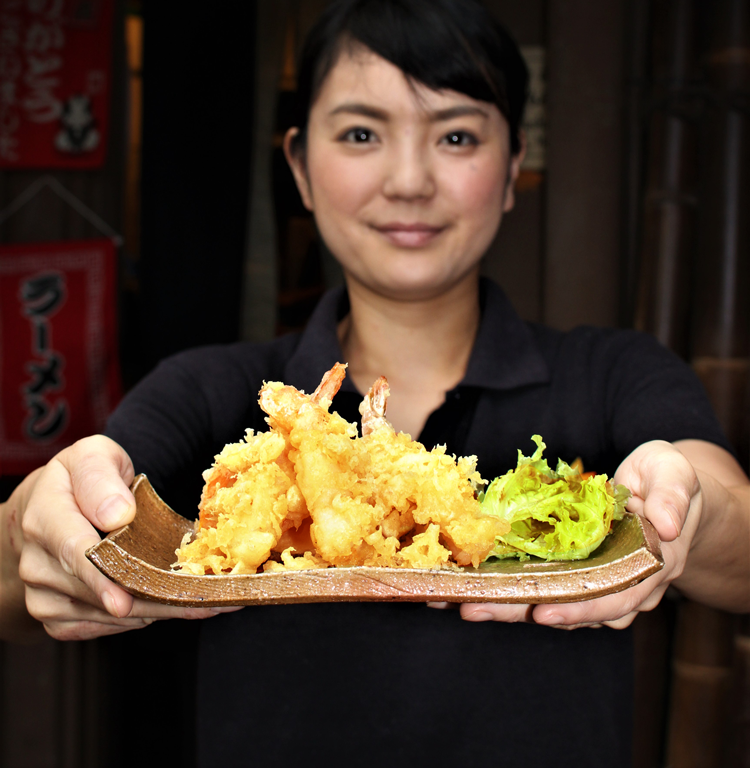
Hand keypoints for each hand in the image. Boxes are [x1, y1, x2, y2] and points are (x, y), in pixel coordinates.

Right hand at [10, 435, 238, 640]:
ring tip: (203, 601)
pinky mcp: (59, 617)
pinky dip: (142, 618)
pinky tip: (171, 605)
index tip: (125, 599)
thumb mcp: (92, 457)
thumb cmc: (78, 479)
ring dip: (158, 610)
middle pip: (99, 593)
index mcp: (44, 518)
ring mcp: (44, 595)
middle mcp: (37, 563)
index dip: (101, 579)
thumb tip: (117, 513)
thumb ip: (101, 478)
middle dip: (156, 597)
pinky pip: (105, 628)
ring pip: (108, 617)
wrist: (47, 507)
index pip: (74, 552)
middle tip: (207, 599)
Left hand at [435, 441, 702, 628]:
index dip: (577, 608)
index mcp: (644, 570)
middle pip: (563, 606)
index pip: (611, 598)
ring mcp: (585, 578)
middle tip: (471, 609)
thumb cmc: (666, 481)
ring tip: (453, 600)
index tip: (541, 612)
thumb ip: (672, 495)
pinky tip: (462, 582)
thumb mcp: (676, 476)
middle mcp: (612, 584)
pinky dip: (497, 583)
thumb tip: (667, 524)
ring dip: (497, 603)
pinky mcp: (563, 566)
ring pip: (540, 599)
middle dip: (516, 610)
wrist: (659, 490)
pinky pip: (530, 580)